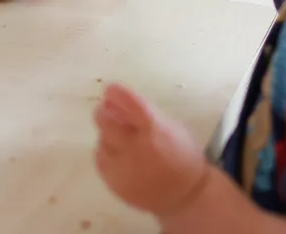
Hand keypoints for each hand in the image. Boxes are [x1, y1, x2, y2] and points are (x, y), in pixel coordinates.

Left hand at [94, 83, 208, 216]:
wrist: (185, 196)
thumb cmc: (181, 155)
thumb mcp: (170, 126)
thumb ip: (145, 113)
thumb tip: (118, 100)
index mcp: (154, 130)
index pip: (129, 103)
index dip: (116, 93)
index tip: (111, 89)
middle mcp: (135, 148)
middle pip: (105, 121)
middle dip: (104, 111)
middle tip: (107, 110)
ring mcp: (123, 168)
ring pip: (101, 140)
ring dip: (107, 134)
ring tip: (120, 137)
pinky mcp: (115, 184)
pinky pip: (101, 161)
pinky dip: (106, 153)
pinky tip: (118, 153)